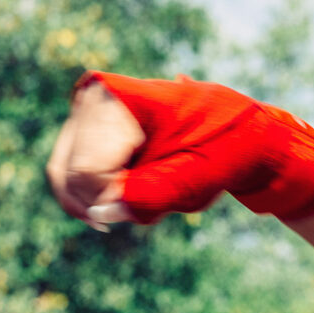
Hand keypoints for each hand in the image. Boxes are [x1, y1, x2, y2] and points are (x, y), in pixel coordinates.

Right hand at [45, 71, 313, 227]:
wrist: (244, 133)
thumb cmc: (224, 149)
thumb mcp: (193, 178)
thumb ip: (148, 197)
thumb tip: (100, 215)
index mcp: (116, 97)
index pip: (87, 169)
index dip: (115, 198)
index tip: (156, 196)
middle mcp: (91, 99)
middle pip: (70, 174)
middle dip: (109, 201)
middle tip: (154, 203)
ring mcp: (86, 115)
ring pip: (69, 178)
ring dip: (108, 200)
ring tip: (155, 192)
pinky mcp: (89, 132)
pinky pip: (75, 175)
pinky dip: (106, 194)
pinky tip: (145, 188)